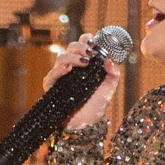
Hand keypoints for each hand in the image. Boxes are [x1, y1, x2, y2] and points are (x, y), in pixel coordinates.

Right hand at [45, 33, 123, 154]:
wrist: (86, 124)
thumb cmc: (96, 106)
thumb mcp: (109, 88)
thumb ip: (112, 73)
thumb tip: (109, 59)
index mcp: (84, 64)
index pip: (82, 44)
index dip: (87, 40)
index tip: (95, 43)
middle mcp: (71, 67)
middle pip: (71, 47)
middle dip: (81, 47)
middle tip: (91, 53)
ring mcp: (60, 76)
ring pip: (61, 58)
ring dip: (72, 57)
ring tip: (84, 62)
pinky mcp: (52, 88)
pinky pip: (51, 76)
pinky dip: (58, 70)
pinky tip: (67, 70)